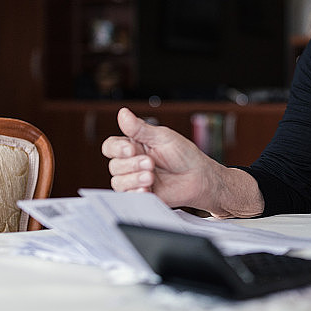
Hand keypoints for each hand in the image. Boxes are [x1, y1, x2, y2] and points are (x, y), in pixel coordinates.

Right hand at [101, 108, 263, 217]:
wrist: (199, 177)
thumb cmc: (184, 155)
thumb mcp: (163, 138)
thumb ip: (140, 129)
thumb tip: (123, 113)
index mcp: (134, 146)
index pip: (111, 146)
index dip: (116, 149)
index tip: (130, 149)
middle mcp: (131, 163)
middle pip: (114, 165)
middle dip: (131, 164)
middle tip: (150, 163)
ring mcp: (135, 180)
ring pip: (118, 182)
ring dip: (133, 179)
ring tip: (151, 177)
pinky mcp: (142, 195)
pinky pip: (128, 196)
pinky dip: (136, 192)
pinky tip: (147, 189)